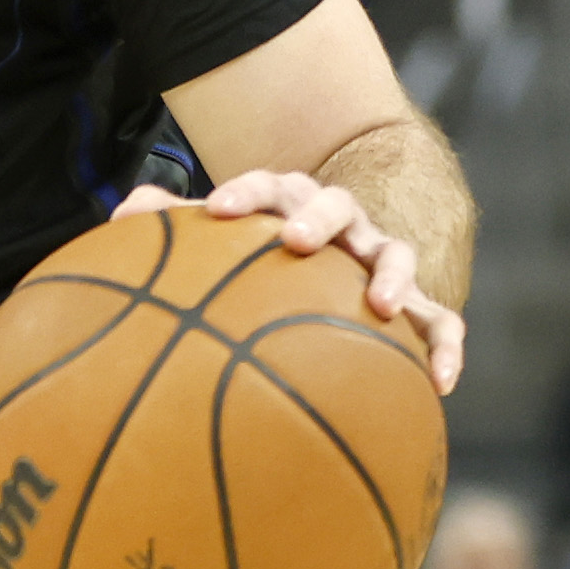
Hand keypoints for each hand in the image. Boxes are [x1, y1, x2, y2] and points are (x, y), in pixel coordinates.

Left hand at [126, 168, 463, 392]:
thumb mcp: (223, 240)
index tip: (217, 209)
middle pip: (336, 205)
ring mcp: (379, 259)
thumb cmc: (260, 259)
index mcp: (290, 204)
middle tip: (295, 240)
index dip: (245, 192)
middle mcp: (340, 225)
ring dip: (393, 275)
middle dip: (318, 219)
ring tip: (382, 305)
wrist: (334, 258)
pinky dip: (446, 346)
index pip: (268, 185)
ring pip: (397, 253)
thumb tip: (123, 212)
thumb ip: (176, 227)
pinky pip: (440, 321)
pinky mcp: (414, 303)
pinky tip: (442, 383)